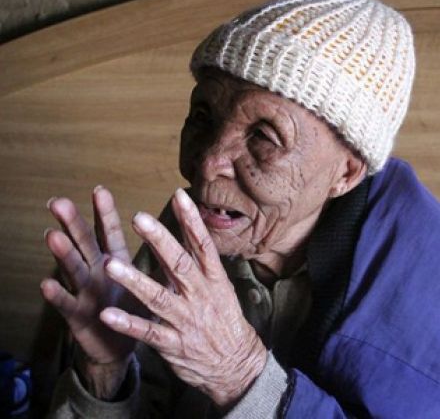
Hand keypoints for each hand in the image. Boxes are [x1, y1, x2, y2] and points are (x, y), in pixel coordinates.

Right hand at [40, 186, 138, 397]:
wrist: (119, 345)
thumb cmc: (134, 307)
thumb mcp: (147, 280)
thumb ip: (158, 260)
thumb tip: (179, 237)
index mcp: (116, 260)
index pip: (109, 232)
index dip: (105, 213)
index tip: (100, 190)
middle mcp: (97, 271)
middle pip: (84, 243)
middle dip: (73, 223)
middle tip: (59, 202)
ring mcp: (85, 291)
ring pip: (73, 268)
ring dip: (64, 253)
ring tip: (53, 235)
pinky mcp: (77, 315)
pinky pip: (66, 304)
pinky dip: (58, 295)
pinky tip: (47, 284)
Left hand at [100, 188, 266, 406]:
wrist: (236, 364)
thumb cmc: (224, 319)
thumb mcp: (220, 288)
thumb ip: (199, 263)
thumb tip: (186, 231)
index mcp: (213, 280)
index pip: (203, 245)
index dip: (191, 221)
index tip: (179, 196)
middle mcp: (200, 296)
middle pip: (179, 264)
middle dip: (160, 240)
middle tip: (139, 218)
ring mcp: (186, 321)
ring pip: (158, 298)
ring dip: (133, 280)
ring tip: (110, 264)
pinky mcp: (173, 344)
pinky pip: (147, 333)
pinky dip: (127, 324)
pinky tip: (107, 314)